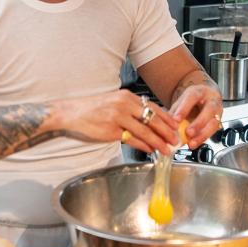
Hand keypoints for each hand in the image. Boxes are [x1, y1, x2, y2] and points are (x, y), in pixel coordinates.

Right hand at [55, 90, 179, 154]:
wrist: (71, 112)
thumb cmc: (92, 108)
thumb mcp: (114, 101)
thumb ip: (131, 108)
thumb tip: (148, 118)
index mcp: (127, 96)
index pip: (153, 107)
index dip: (167, 118)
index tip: (176, 126)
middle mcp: (124, 105)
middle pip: (153, 119)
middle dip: (167, 131)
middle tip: (176, 139)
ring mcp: (118, 118)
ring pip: (145, 131)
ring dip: (158, 142)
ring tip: (167, 149)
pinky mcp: (112, 131)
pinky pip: (133, 139)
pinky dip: (144, 146)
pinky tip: (151, 150)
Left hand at [169, 84, 222, 148]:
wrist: (205, 97)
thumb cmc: (192, 99)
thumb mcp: (182, 101)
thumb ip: (175, 111)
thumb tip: (165, 124)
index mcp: (200, 91)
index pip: (193, 97)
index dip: (184, 109)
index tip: (176, 120)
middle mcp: (212, 100)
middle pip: (209, 110)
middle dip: (198, 123)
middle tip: (188, 133)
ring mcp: (217, 112)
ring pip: (214, 123)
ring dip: (202, 134)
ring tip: (191, 143)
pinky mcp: (218, 122)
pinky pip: (213, 132)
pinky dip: (203, 139)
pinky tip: (194, 144)